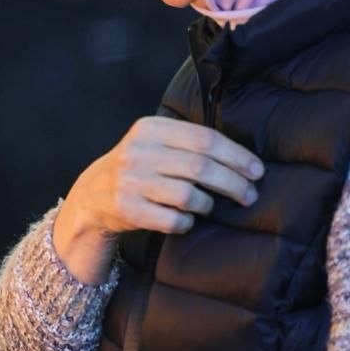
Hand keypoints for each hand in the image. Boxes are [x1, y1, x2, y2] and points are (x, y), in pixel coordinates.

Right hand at [56, 117, 263, 282]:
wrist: (93, 195)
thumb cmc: (139, 167)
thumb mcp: (155, 142)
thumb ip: (189, 143)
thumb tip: (245, 160)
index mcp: (150, 128)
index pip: (204, 139)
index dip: (236, 156)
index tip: (257, 171)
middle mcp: (138, 152)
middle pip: (201, 167)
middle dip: (233, 183)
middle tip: (249, 195)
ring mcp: (131, 181)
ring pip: (189, 196)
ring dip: (208, 204)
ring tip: (208, 205)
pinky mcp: (127, 208)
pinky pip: (173, 220)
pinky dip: (187, 222)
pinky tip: (186, 219)